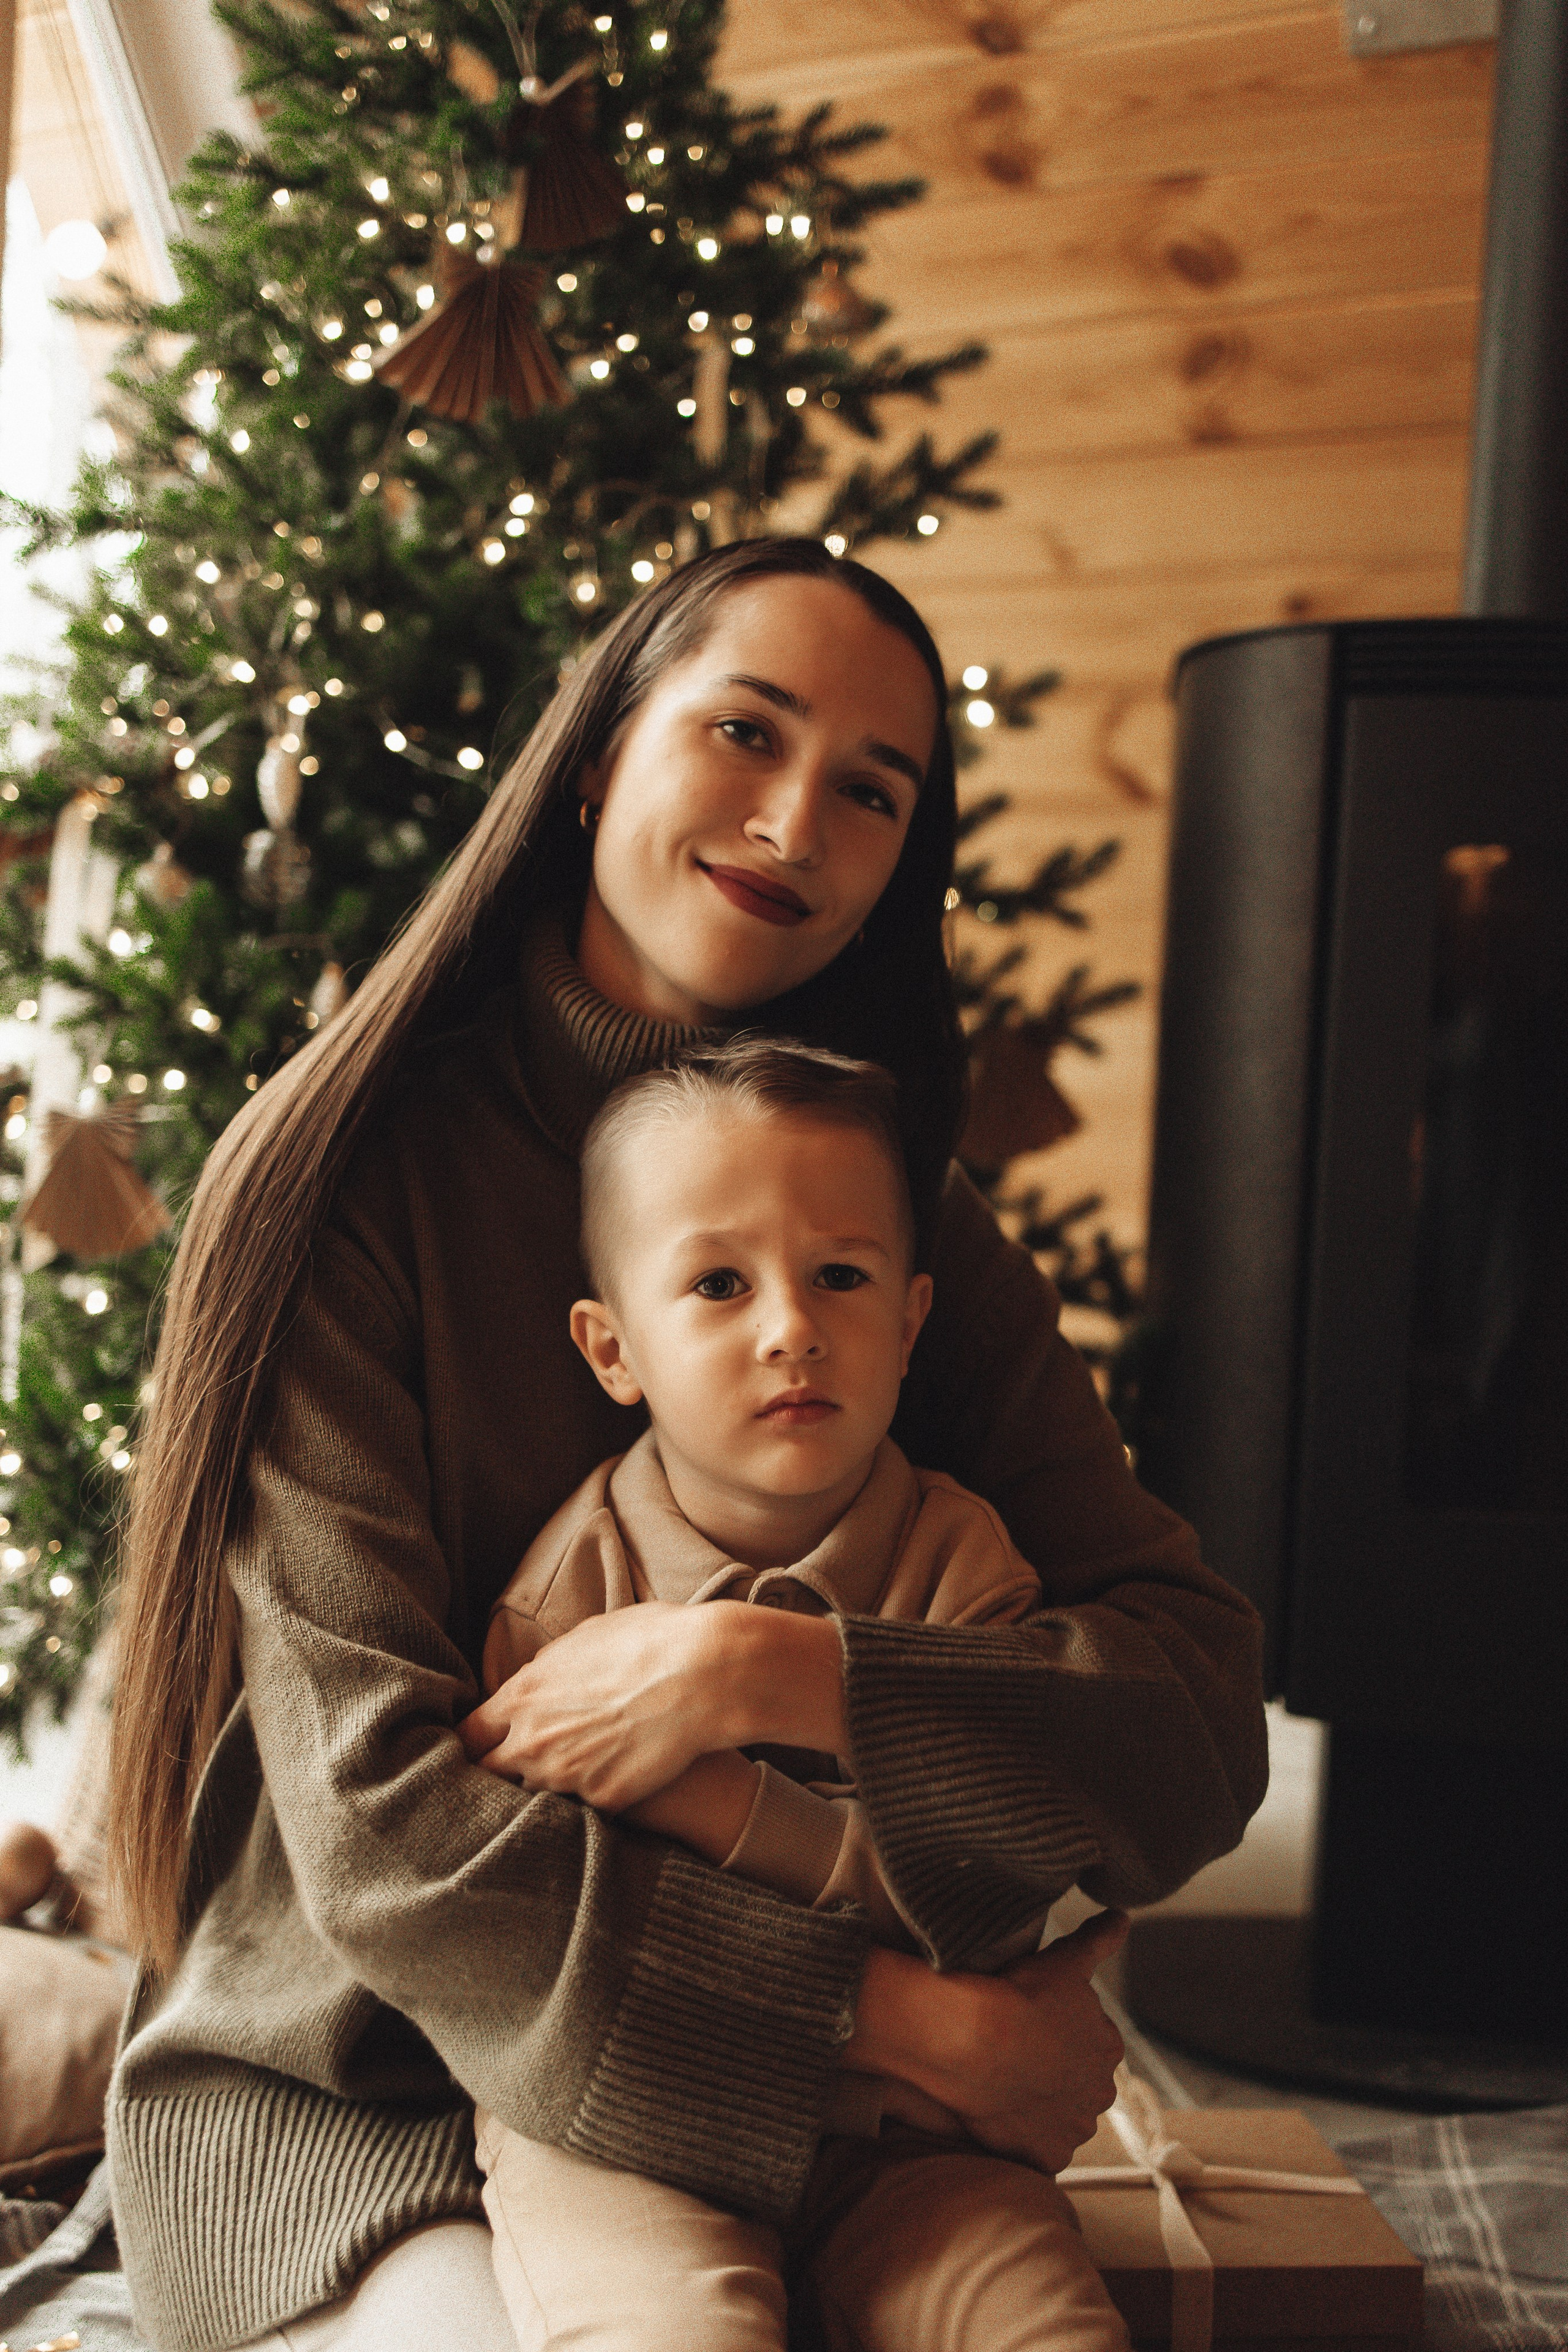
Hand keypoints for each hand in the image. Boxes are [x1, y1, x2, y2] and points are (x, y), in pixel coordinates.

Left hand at [458, 1602, 733, 1808]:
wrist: (704, 1674)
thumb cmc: (651, 1641)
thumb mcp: (586, 1639)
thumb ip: (549, 1669)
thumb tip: (538, 1678)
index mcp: (521, 1697)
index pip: (468, 1734)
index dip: (473, 1740)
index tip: (481, 1743)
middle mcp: (533, 1743)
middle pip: (488, 1775)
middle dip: (498, 1770)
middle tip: (515, 1765)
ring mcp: (567, 1777)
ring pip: (535, 1795)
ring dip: (547, 1783)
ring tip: (575, 1766)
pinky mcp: (604, 1800)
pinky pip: (583, 1807)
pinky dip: (590, 1795)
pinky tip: (613, 1776)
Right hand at [842, 1909, 1128, 2174]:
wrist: (976, 2040)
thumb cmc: (1022, 1994)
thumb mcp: (1066, 1959)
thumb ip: (1099, 1940)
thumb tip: (1124, 1916)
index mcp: (1109, 2048)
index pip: (1090, 2043)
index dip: (1058, 2033)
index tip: (1032, 2023)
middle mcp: (1101, 2093)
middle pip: (1077, 2083)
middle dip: (1054, 2073)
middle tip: (1016, 2055)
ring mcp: (1073, 2129)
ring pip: (1058, 2117)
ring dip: (1039, 2106)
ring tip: (1003, 2084)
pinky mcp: (1046, 2157)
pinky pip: (1038, 2150)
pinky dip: (1025, 2139)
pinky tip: (1001, 2116)